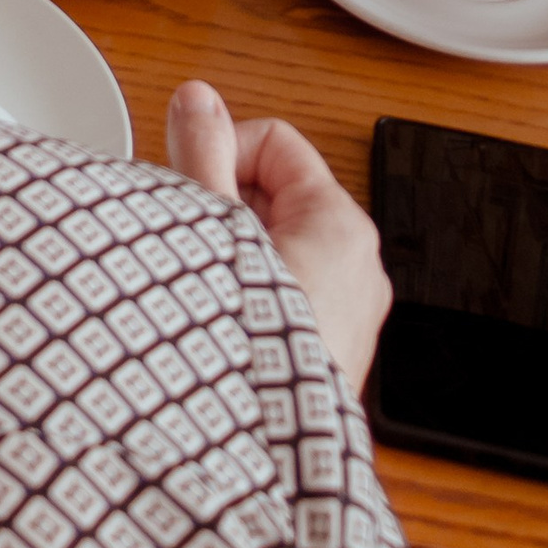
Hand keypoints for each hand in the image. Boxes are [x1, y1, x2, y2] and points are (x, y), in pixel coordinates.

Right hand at [167, 78, 391, 394]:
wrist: (262, 450)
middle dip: (223, 207)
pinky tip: (223, 324)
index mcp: (339, 223)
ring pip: (277, 245)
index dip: (220, 153)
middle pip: (275, 193)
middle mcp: (360, 263)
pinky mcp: (336, 351)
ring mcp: (353, 312)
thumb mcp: (211, 231)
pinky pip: (289, 292)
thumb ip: (202, 154)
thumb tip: (198, 97)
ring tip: (204, 289)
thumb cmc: (247, 345)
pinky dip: (253, 295)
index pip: (272, 141)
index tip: (187, 190)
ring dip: (233, 255)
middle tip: (190, 246)